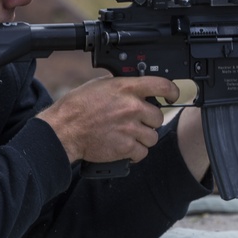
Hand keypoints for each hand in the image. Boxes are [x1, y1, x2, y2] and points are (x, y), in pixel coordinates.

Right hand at [37, 76, 179, 163]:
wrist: (64, 129)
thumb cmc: (77, 107)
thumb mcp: (100, 85)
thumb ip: (122, 86)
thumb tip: (136, 88)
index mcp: (126, 88)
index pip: (162, 86)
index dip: (172, 92)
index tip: (172, 96)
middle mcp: (131, 107)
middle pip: (158, 117)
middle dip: (149, 121)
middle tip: (136, 122)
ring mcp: (130, 128)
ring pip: (153, 136)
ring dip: (143, 138)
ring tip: (129, 136)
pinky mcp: (126, 147)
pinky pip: (142, 152)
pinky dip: (135, 152)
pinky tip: (126, 147)